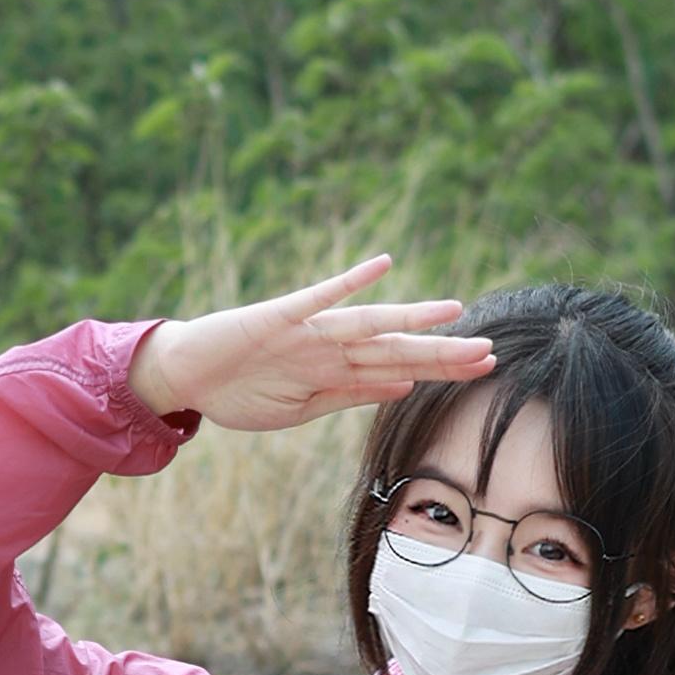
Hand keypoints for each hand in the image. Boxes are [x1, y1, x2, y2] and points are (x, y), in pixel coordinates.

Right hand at [129, 256, 495, 431]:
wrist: (185, 374)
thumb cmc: (238, 391)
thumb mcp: (299, 409)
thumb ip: (349, 395)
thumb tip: (404, 385)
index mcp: (335, 372)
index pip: (400, 369)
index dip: (442, 368)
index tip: (485, 368)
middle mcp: (329, 347)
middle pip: (395, 349)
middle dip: (441, 353)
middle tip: (489, 354)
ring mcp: (306, 332)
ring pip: (368, 327)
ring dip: (409, 321)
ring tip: (453, 313)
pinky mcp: (277, 315)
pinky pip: (317, 298)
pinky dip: (347, 283)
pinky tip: (381, 265)